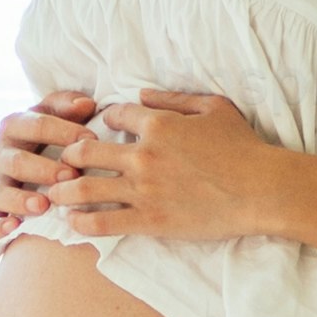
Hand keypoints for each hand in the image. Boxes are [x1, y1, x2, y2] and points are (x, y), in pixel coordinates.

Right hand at [0, 90, 100, 241]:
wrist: (34, 156)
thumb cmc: (52, 133)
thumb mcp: (58, 113)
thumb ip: (68, 105)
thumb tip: (86, 104)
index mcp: (14, 126)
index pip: (35, 124)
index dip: (63, 132)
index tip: (91, 140)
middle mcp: (1, 155)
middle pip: (16, 161)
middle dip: (43, 169)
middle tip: (71, 175)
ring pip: (0, 194)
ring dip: (20, 200)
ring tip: (44, 206)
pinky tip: (12, 228)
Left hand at [41, 87, 284, 246]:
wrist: (261, 190)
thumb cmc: (243, 147)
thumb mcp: (214, 108)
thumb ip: (175, 98)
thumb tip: (143, 93)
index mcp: (158, 124)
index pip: (115, 115)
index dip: (105, 118)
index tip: (100, 126)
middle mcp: (143, 155)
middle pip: (87, 150)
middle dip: (70, 154)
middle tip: (64, 160)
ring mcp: (143, 189)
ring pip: (85, 187)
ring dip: (64, 189)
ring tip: (55, 191)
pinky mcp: (149, 220)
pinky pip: (103, 223)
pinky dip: (82, 223)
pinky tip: (72, 222)